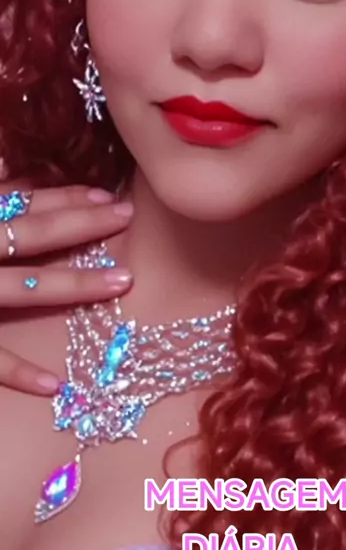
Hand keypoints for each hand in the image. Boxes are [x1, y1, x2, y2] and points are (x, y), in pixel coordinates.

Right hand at [0, 184, 133, 394]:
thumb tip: (7, 164)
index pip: (23, 206)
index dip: (65, 199)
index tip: (108, 196)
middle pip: (32, 236)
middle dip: (82, 226)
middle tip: (128, 216)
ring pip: (24, 289)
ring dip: (72, 285)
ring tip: (123, 281)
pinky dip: (18, 372)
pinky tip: (55, 385)